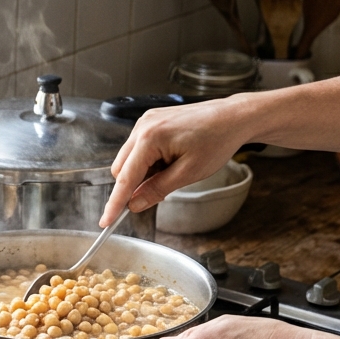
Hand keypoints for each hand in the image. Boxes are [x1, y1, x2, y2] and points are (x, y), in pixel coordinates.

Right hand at [99, 96, 253, 226]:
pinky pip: (138, 148)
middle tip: (159, 193)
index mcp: (150, 138)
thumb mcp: (188, 173)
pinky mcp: (151, 121)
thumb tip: (135, 204)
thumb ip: (157, 190)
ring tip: (172, 171)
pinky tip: (170, 161)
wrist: (233, 117)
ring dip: (143, 173)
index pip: (125, 178)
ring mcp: (146, 121)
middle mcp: (143, 126)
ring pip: (129, 159)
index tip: (106, 221)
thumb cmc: (217, 140)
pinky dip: (148, 161)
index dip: (115, 203)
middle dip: (133, 186)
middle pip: (120, 169)